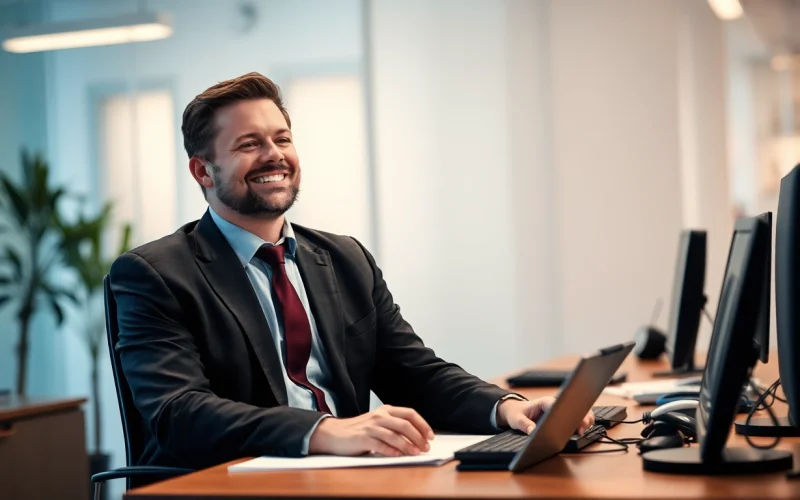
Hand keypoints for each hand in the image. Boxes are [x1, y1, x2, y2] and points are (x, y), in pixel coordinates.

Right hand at [308, 405, 434, 456]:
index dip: (422, 424)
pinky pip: (381, 445)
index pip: (410, 414)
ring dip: (407, 445)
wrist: (335, 433)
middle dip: (418, 436)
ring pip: (395, 435)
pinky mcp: (363, 438)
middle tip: (425, 447)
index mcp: (386, 410)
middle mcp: (380, 416)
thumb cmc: (360, 430)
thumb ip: (395, 426)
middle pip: (405, 424)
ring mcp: (371, 427)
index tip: (431, 436)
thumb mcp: (379, 422)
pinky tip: (398, 456)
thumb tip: (417, 438)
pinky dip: (391, 451)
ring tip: (415, 453)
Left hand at [496, 396, 593, 434]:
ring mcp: (560, 409)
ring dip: (584, 419)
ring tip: (583, 430)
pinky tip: (582, 430)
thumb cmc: (517, 413)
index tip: (572, 424)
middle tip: (581, 429)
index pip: (561, 405)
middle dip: (581, 417)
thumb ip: (524, 425)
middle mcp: (556, 404)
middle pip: (574, 406)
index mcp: (545, 402)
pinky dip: (582, 422)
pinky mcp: (562, 416)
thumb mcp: (517, 419)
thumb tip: (533, 431)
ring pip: (578, 411)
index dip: (568, 414)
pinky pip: (576, 417)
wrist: (516, 410)